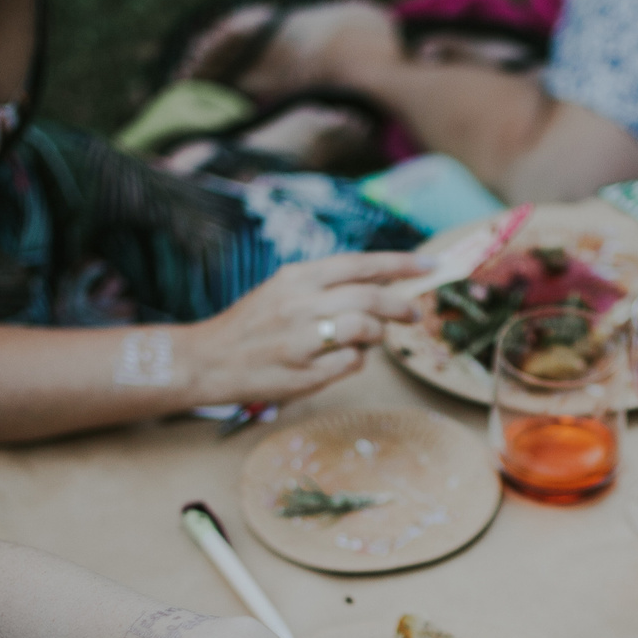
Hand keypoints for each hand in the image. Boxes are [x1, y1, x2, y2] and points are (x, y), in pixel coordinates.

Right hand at [184, 253, 428, 404]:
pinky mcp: (303, 374)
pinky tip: (342, 360)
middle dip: (401, 306)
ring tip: (373, 339)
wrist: (206, 360)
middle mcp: (300, 303)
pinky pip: (350, 364)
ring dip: (378, 335)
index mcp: (298, 277)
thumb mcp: (283, 290)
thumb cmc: (251, 326)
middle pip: (370, 298)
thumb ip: (326, 285)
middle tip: (414, 314)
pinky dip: (356, 361)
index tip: (430, 267)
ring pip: (364, 330)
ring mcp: (302, 340)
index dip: (401, 264)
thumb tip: (378, 285)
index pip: (361, 264)